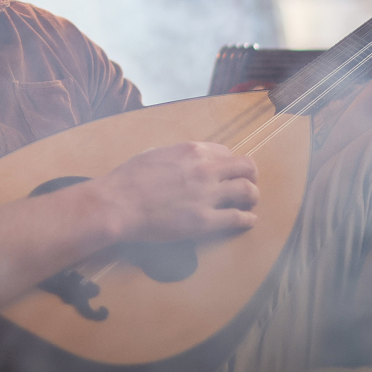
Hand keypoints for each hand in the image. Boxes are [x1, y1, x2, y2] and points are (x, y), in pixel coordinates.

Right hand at [94, 142, 258, 242]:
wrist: (119, 203)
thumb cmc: (129, 178)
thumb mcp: (156, 153)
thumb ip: (178, 155)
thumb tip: (187, 160)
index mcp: (193, 151)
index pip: (226, 153)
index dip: (229, 164)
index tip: (228, 172)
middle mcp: (206, 169)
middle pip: (245, 167)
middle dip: (250, 175)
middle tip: (249, 183)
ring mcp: (208, 195)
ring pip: (247, 191)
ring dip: (252, 196)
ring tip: (250, 202)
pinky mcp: (205, 221)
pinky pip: (237, 218)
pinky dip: (247, 220)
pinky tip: (248, 221)